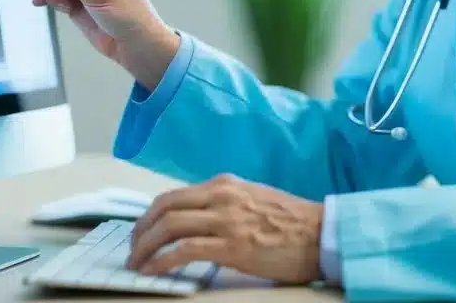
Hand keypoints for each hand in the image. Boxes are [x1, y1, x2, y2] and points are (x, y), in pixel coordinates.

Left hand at [126, 174, 323, 284]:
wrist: (322, 234)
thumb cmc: (293, 222)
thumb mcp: (253, 200)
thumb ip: (226, 204)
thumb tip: (200, 221)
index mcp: (225, 185)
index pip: (174, 196)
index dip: (150, 215)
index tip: (141, 232)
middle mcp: (221, 196)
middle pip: (164, 208)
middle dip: (140, 230)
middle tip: (133, 250)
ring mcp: (226, 219)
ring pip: (169, 225)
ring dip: (145, 246)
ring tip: (137, 263)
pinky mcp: (232, 245)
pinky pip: (185, 249)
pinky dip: (163, 260)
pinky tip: (154, 270)